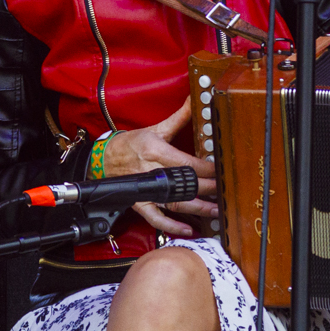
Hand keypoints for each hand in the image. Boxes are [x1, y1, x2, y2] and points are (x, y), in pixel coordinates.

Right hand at [101, 97, 217, 237]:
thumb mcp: (155, 128)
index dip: (207, 169)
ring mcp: (146, 190)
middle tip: (225, 192)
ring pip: (175, 203)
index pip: (187, 163)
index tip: (221, 171)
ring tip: (215, 211)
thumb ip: (179, 118)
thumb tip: (194, 101)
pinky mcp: (140, 203)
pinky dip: (172, 226)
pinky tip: (189, 229)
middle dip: (207, 189)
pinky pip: (156, 218)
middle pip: (185, 184)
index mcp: (155, 151)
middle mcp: (151, 171)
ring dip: (197, 209)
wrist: (104, 159)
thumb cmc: (130, 144)